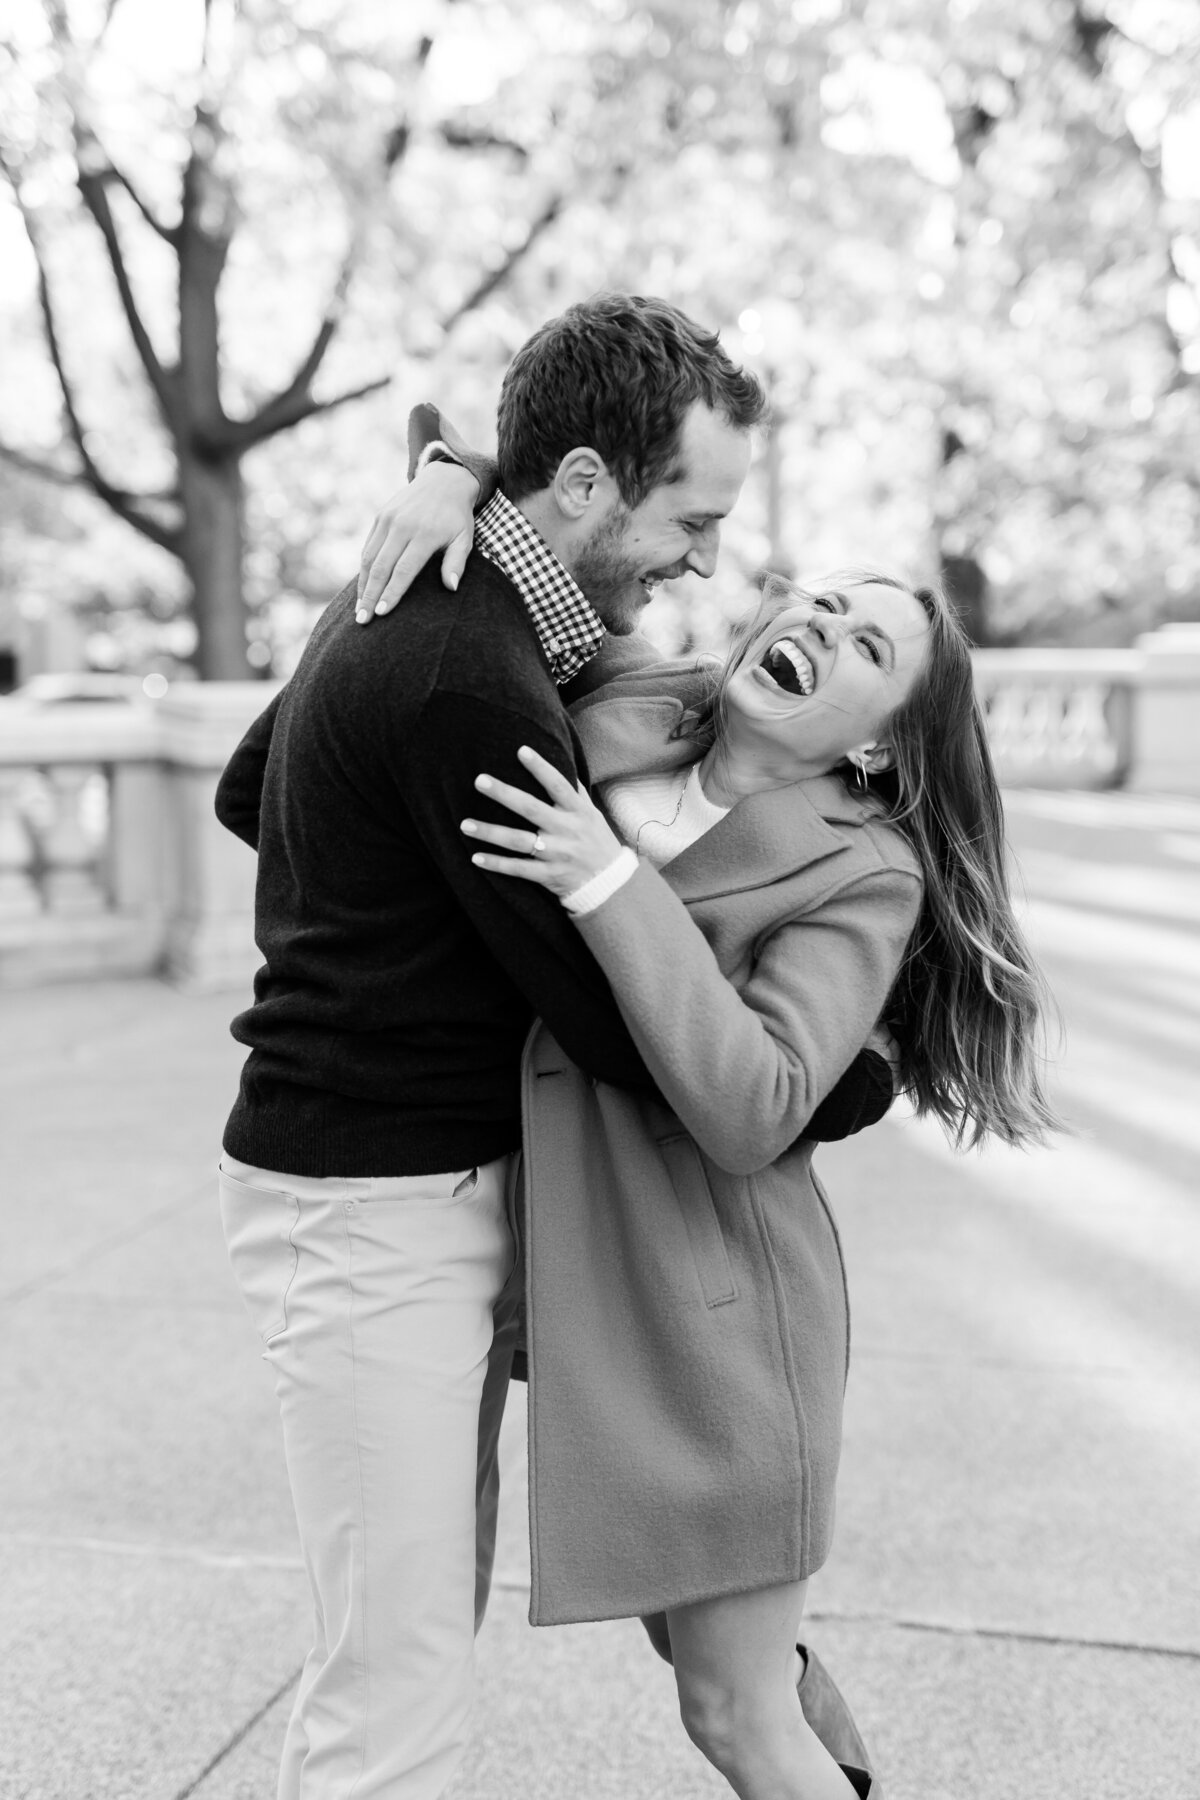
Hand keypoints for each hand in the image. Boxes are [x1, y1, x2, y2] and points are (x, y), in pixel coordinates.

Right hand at [355, 459, 480, 622]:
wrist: (444, 481)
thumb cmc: (457, 518)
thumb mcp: (464, 538)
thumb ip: (456, 563)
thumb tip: (450, 588)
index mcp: (425, 533)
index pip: (404, 570)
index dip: (391, 593)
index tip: (382, 614)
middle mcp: (402, 526)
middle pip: (381, 567)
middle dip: (370, 596)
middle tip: (363, 620)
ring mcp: (388, 519)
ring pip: (369, 558)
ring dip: (363, 586)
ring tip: (359, 610)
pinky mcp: (380, 517)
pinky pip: (368, 547)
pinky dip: (364, 569)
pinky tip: (363, 588)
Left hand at [462, 746, 625, 897]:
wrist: (608, 884)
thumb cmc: (596, 841)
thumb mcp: (592, 814)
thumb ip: (575, 791)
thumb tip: (564, 759)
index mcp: (578, 812)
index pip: (558, 785)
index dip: (541, 768)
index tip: (521, 750)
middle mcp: (567, 830)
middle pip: (531, 809)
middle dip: (504, 794)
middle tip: (479, 780)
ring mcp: (557, 854)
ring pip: (519, 841)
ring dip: (490, 832)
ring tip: (465, 824)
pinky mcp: (548, 876)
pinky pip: (519, 869)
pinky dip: (497, 864)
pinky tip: (475, 857)